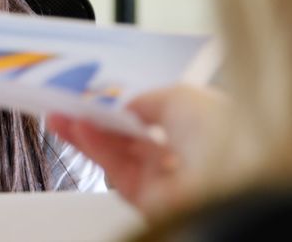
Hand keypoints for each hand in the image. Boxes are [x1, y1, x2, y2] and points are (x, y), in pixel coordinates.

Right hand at [48, 85, 227, 217]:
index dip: (125, 103)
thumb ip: (146, 100)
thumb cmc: (225, 133)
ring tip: (60, 114)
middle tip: (69, 103)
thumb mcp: (180, 96)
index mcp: (200, 125)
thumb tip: (125, 106)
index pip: (155, 113)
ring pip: (116, 151)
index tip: (100, 93)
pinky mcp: (146, 198)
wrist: (231, 177)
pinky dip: (93, 147)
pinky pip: (114, 168)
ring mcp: (163, 177)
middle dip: (97, 117)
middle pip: (129, 134)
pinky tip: (76, 129)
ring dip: (86, 132)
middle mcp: (182, 153)